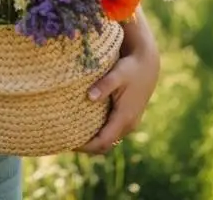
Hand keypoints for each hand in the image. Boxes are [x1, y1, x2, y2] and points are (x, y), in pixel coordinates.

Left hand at [77, 34, 159, 154]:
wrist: (147, 65)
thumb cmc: (130, 68)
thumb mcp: (117, 74)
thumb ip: (104, 85)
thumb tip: (89, 97)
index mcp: (125, 117)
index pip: (104, 141)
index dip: (87, 146)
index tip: (69, 144)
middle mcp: (129, 124)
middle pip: (106, 145)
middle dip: (87, 147)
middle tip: (66, 141)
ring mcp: (130, 123)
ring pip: (109, 140)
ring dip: (93, 141)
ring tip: (72, 134)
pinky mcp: (128, 118)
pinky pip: (112, 132)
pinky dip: (99, 134)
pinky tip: (85, 125)